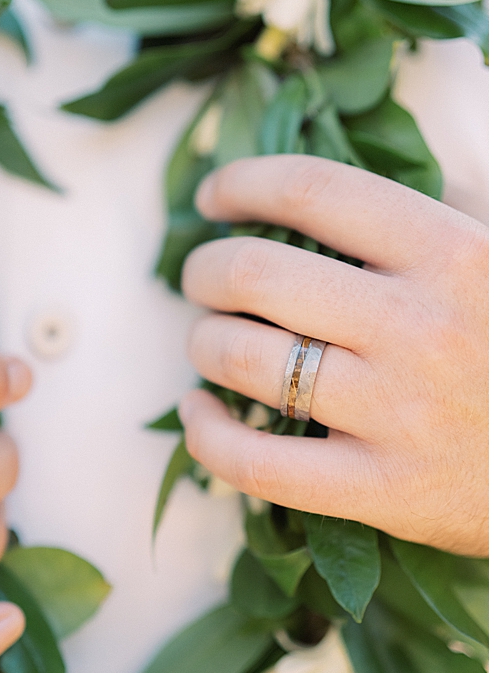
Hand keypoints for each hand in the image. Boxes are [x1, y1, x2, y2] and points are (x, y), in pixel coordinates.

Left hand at [179, 155, 486, 555]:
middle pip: (254, 275)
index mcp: (453, 254)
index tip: (214, 197)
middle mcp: (418, 327)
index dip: (243, 184)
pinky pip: (255, 462)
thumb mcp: (503, 259)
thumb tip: (338, 194)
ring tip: (211, 340)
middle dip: (205, 271)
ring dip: (204, 342)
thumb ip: (441, 213)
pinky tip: (199, 411)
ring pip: (241, 360)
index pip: (313, 191)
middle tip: (203, 279)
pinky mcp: (383, 488)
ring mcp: (398, 411)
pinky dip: (206, 433)